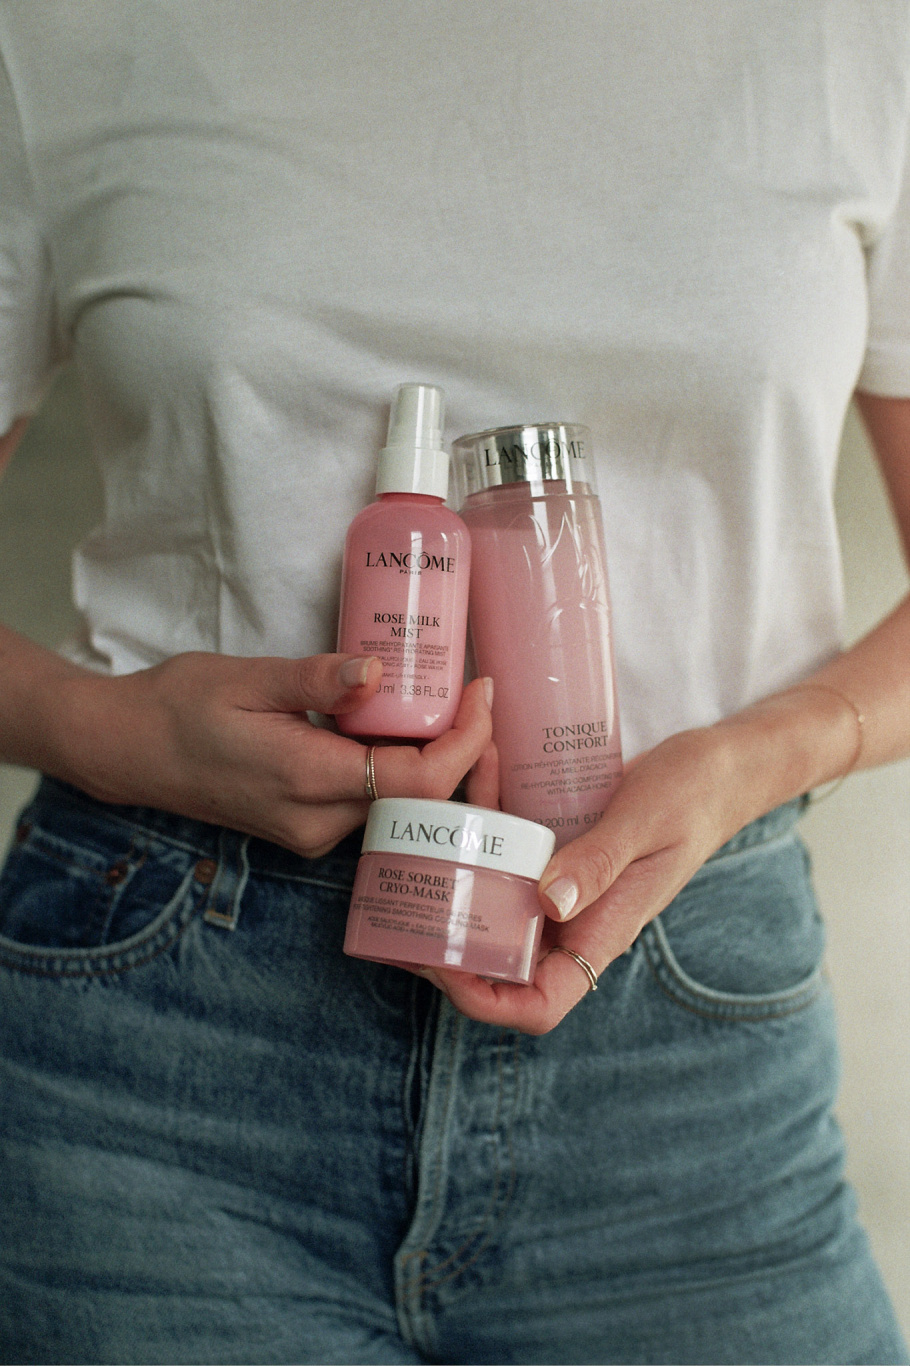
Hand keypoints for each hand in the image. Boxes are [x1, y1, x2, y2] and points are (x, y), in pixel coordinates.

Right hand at [49, 652, 493, 857]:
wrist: (129, 750)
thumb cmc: (180, 706)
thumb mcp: (246, 678)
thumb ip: (316, 679)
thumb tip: (376, 670)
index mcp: (306, 779)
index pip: (416, 780)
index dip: (464, 741)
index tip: (481, 691)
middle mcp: (315, 822)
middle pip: (418, 799)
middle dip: (462, 751)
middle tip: (475, 692)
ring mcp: (309, 833)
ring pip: (397, 806)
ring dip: (433, 760)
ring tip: (449, 702)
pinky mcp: (304, 829)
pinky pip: (370, 804)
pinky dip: (397, 769)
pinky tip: (401, 726)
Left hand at [416, 713, 810, 1033]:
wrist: (721, 763)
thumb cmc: (694, 795)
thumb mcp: (646, 821)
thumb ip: (600, 862)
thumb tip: (547, 902)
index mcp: (602, 932)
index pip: (539, 1003)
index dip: (484, 1000)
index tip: (440, 963)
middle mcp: (577, 917)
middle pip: (501, 960)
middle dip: (450, 934)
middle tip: (412, 888)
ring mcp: (565, 884)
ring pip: (497, 899)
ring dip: (463, 864)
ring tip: (435, 819)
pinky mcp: (560, 849)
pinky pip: (511, 846)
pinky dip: (490, 812)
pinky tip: (486, 765)